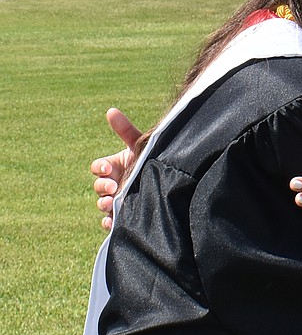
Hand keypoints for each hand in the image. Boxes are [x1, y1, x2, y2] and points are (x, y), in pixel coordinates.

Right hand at [92, 108, 142, 230]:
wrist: (169, 178)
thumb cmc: (151, 159)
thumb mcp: (140, 145)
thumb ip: (125, 130)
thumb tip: (111, 110)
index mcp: (113, 167)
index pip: (98, 167)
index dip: (99, 167)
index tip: (107, 167)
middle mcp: (112, 184)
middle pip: (98, 187)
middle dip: (102, 186)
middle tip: (112, 186)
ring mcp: (116, 200)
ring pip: (103, 204)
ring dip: (104, 204)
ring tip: (111, 203)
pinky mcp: (123, 215)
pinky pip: (110, 222)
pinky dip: (109, 223)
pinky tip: (112, 223)